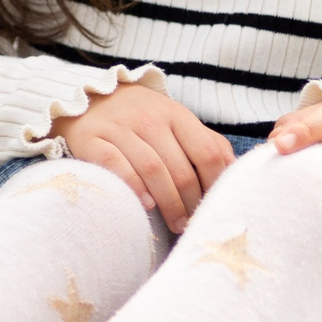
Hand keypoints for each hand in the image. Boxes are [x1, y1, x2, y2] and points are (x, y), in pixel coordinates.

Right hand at [50, 81, 235, 233]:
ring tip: (175, 224)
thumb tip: (233, 171)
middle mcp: (149, 118)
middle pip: (180, 168)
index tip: (215, 206)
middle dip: (191, 202)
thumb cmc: (141, 118)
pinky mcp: (92, 138)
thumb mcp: (176, 121)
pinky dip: (134, 186)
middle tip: (193, 225)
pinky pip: (117, 164)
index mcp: (176, 114)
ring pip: (152, 169)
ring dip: (168, 202)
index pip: (207, 152)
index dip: (215, 184)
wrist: (88, 96)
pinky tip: (146, 205)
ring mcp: (119, 127)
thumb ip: (205, 142)